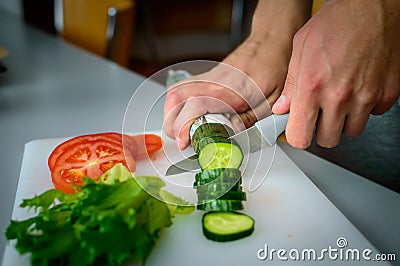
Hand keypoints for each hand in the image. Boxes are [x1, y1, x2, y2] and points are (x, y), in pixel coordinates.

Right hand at [163, 35, 291, 149]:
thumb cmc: (272, 68)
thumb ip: (249, 120)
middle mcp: (211, 81)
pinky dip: (176, 106)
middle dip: (173, 125)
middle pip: (175, 99)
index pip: (195, 105)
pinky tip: (184, 117)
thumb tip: (233, 135)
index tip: (185, 142)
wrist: (268, 43)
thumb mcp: (270, 101)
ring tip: (182, 132)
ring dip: (171, 116)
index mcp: (229, 89)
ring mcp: (205, 78)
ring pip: (174, 94)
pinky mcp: (204, 78)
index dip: (184, 125)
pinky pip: (180, 90)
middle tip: (184, 141)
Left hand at [272, 0, 399, 147]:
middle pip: (328, 139)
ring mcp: (366, 97)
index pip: (300, 137)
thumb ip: (292, 84)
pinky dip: (365, 107)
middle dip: (321, 129)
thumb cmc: (337, 21)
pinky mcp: (388, 94)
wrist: (374, 6)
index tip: (298, 129)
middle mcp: (339, 97)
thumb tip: (284, 108)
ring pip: (351, 131)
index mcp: (312, 87)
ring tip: (340, 98)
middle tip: (320, 112)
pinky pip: (373, 115)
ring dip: (344, 120)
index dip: (297, 135)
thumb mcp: (301, 48)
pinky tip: (359, 88)